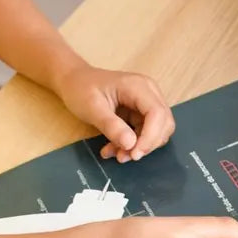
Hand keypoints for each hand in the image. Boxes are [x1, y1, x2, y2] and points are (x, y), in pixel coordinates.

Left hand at [56, 64, 174, 163]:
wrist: (73, 81)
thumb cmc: (80, 89)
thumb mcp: (91, 108)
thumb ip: (111, 126)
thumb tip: (131, 144)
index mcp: (139, 87)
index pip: (157, 114)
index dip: (151, 137)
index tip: (134, 154)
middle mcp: (150, 94)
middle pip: (164, 124)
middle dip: (147, 144)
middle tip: (125, 156)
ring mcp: (148, 104)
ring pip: (158, 132)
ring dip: (140, 147)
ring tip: (116, 153)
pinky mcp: (143, 114)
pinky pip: (147, 134)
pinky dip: (134, 145)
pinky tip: (115, 148)